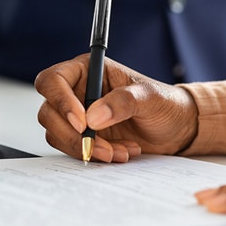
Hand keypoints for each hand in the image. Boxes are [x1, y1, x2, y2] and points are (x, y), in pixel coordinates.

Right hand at [34, 54, 197, 162]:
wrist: (176, 129)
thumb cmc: (164, 104)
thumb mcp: (149, 98)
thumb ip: (122, 102)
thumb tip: (93, 117)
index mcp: (87, 70)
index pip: (53, 80)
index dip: (60, 100)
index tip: (82, 122)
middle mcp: (76, 91)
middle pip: (49, 112)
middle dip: (73, 134)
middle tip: (101, 146)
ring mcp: (77, 116)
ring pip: (57, 134)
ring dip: (87, 148)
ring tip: (119, 151)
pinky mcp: (82, 137)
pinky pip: (73, 149)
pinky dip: (94, 155)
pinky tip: (120, 152)